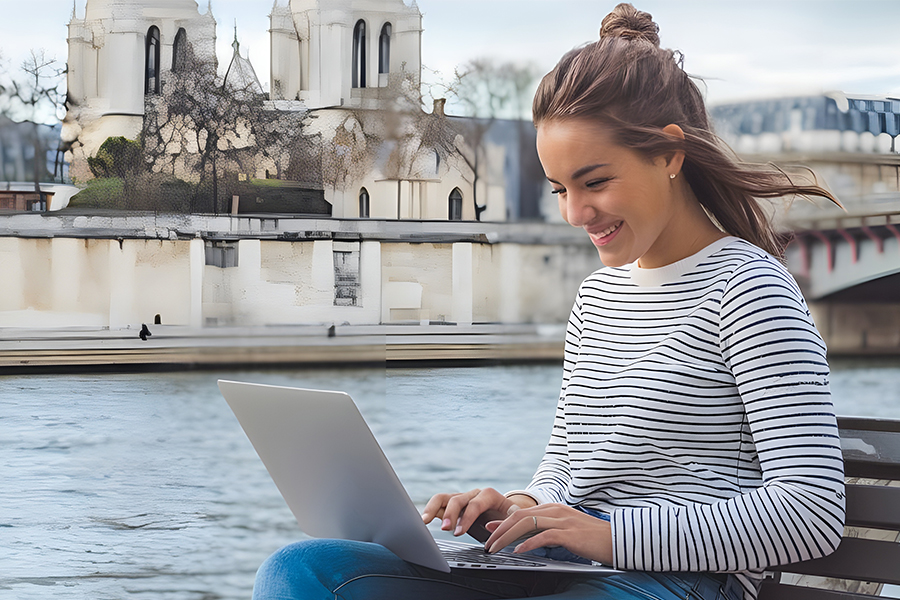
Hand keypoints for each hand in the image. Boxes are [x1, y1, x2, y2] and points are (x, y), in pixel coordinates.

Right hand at [422, 488, 534, 539]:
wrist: (508, 513)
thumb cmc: (511, 518)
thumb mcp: (515, 520)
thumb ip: (505, 523)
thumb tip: (489, 528)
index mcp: (489, 495)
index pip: (475, 503)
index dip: (466, 517)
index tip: (459, 532)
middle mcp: (473, 494)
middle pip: (457, 498)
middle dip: (450, 514)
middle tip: (445, 529)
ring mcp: (461, 498)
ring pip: (443, 498)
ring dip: (433, 508)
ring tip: (424, 521)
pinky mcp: (452, 506)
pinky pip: (438, 504)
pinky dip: (429, 511)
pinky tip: (422, 520)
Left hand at [484, 503, 612, 564]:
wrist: (618, 539)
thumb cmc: (592, 538)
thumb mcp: (566, 531)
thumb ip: (548, 531)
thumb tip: (528, 539)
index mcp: (554, 509)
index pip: (522, 512)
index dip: (503, 520)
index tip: (489, 527)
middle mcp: (556, 511)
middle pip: (520, 516)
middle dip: (500, 529)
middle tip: (487, 543)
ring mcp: (563, 520)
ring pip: (527, 524)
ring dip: (507, 536)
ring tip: (495, 548)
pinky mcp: (569, 533)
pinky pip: (543, 536)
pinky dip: (528, 544)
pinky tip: (518, 552)